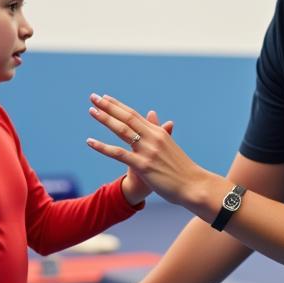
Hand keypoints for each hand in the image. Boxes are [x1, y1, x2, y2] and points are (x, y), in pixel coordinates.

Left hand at [89, 94, 207, 207]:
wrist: (193, 186)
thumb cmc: (182, 169)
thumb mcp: (170, 146)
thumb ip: (159, 129)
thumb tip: (152, 112)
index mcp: (158, 133)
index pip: (135, 115)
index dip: (118, 106)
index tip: (105, 98)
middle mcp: (153, 138)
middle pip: (127, 118)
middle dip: (108, 106)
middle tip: (93, 96)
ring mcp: (148, 151)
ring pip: (122, 131)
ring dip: (105, 119)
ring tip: (91, 111)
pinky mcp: (143, 166)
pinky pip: (119, 154)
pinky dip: (103, 147)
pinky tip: (90, 142)